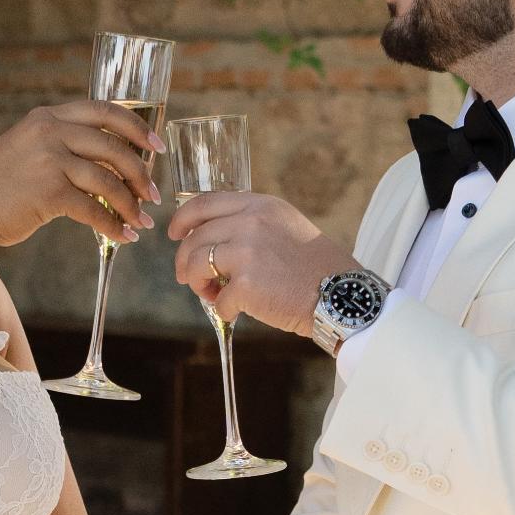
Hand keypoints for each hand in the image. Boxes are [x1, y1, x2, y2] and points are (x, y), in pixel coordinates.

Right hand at [0, 104, 158, 252]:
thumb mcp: (29, 148)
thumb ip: (63, 144)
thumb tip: (111, 160)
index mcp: (48, 116)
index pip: (105, 111)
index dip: (137, 127)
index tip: (157, 146)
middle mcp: (49, 132)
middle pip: (114, 147)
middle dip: (141, 174)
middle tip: (154, 195)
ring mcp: (48, 161)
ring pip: (107, 181)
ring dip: (130, 205)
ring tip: (141, 222)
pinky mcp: (48, 194)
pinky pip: (93, 211)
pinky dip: (113, 226)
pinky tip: (123, 237)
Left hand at [169, 188, 342, 336]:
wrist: (340, 293)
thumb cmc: (314, 267)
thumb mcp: (285, 226)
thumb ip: (251, 223)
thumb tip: (212, 238)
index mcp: (259, 205)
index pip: (205, 203)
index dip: (183, 220)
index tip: (174, 234)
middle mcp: (251, 221)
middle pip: (195, 238)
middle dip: (185, 261)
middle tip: (187, 278)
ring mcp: (247, 251)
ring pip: (197, 265)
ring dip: (197, 284)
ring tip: (211, 294)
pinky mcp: (247, 284)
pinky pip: (219, 299)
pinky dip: (224, 309)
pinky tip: (238, 311)